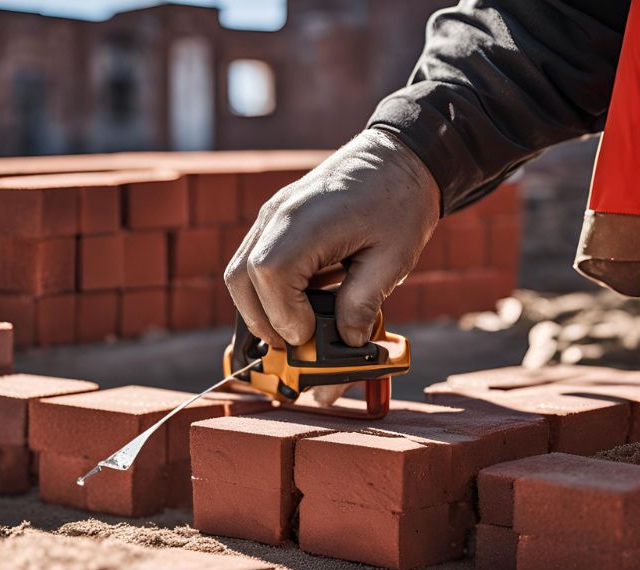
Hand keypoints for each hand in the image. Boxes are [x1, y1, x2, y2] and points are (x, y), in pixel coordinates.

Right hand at [224, 129, 440, 348]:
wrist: (398, 157)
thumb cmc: (399, 202)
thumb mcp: (393, 259)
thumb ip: (364, 304)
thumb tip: (348, 342)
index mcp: (307, 221)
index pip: (269, 274)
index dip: (284, 314)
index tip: (311, 333)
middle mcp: (278, 215)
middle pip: (240, 277)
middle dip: (263, 321)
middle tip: (297, 342)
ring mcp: (271, 216)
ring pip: (239, 273)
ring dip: (260, 309)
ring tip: (295, 328)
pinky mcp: (275, 222)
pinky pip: (252, 262)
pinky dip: (266, 292)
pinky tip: (298, 303)